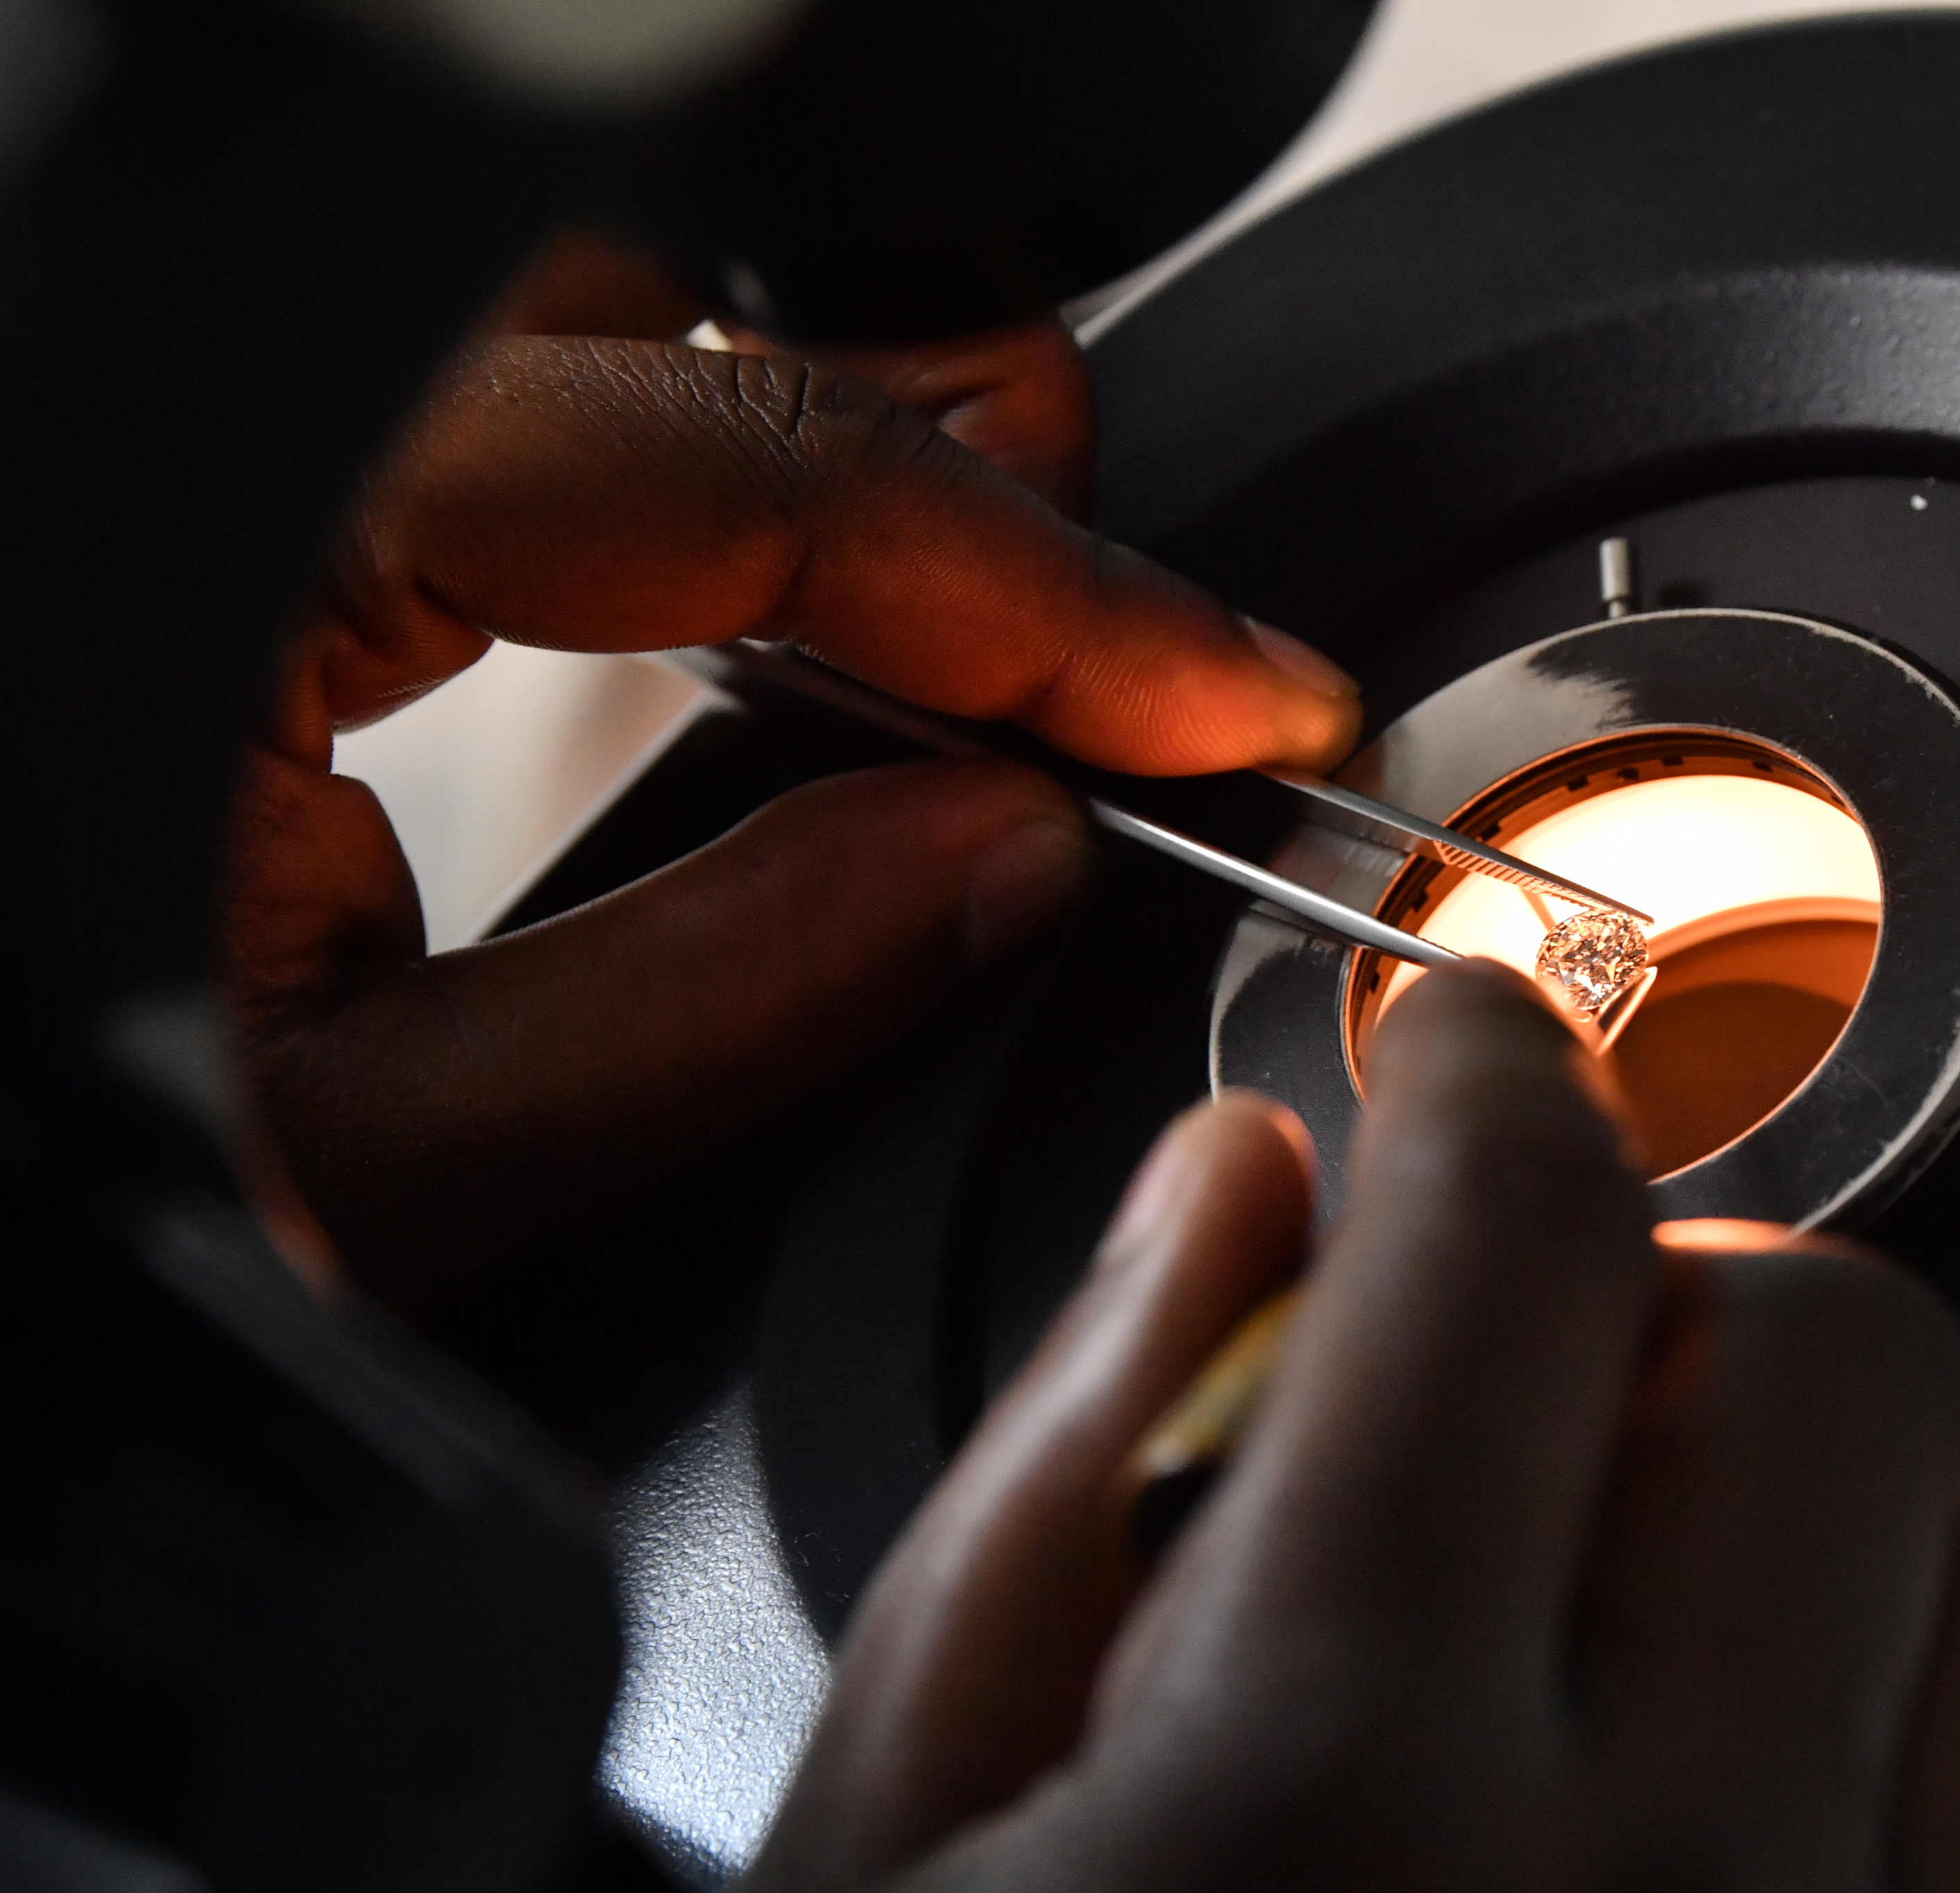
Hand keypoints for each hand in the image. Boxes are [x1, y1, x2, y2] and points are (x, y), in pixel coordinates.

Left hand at [220, 237, 1359, 1303]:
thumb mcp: (361, 1169)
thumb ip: (708, 1001)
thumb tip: (992, 866)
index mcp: (205, 553)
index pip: (734, 475)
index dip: (1036, 590)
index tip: (1221, 685)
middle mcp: (205, 468)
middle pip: (644, 313)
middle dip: (936, 445)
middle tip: (1137, 617)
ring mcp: (197, 496)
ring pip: (556, 338)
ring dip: (806, 442)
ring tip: (1001, 573)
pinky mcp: (190, 566)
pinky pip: (473, 442)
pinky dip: (667, 497)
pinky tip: (772, 609)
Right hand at [752, 964, 1959, 1892]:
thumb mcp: (884, 1842)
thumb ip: (1067, 1468)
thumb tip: (1231, 1192)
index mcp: (1331, 1788)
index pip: (1512, 1232)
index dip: (1482, 1070)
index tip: (1456, 1055)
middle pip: (1836, 1349)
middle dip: (1669, 1268)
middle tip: (1524, 1344)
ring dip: (1855, 1494)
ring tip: (1661, 1569)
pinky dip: (1937, 1713)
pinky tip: (1748, 1772)